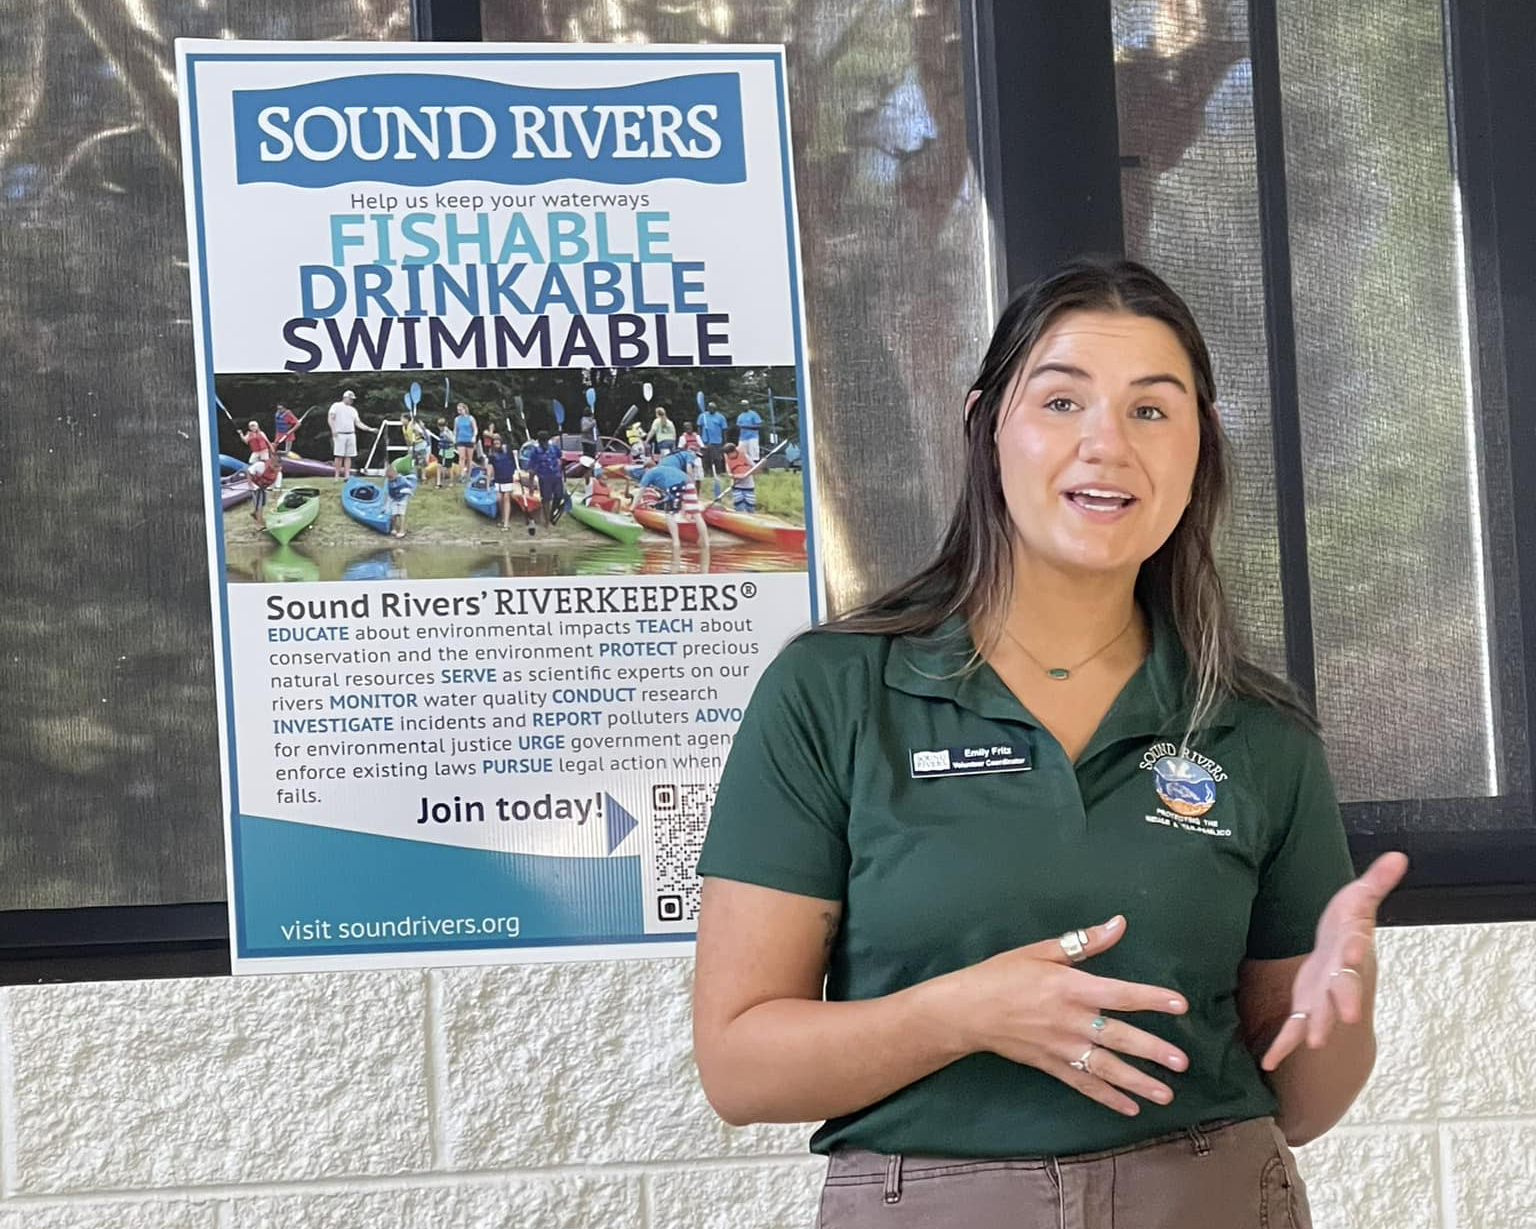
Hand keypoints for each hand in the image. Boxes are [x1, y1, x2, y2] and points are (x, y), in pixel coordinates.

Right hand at [947, 916, 1189, 1116]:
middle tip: (1182, 1063)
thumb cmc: (1003, 974)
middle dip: (1152, 1050)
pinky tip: (1131, 1107)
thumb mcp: (1041, 951)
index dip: (1151, 998)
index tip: (1180, 1005)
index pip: (1119, 994)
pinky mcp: (1051, 1065)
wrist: (967, 1010)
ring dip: (1138, 1081)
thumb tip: (1119, 924)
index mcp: (1070, 987)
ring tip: (1167, 1094)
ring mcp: (1061, 1047)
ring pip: (1106, 1067)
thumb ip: (1083, 941)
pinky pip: (1084, 1084)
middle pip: (1118, 1036)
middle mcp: (1071, 1020)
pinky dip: (1108, 1097)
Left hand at [1260, 852, 1408, 1070]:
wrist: (1340, 962)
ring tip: (1313, 1043)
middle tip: (1346, 1015)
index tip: (1355, 949)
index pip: (1357, 949)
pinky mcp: (1304, 1011)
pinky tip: (1267, 1060)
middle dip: (1344, 1001)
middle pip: (1344, 991)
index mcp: (1351, 952)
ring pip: (1321, 1017)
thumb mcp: (1358, 901)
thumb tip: (1399, 855)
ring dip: (1316, 1029)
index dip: (1357, 949)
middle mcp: (1340, 980)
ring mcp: (1323, 1000)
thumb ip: (1376, 882)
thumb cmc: (1346, 929)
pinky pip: (1293, 1032)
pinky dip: (1282, 1046)